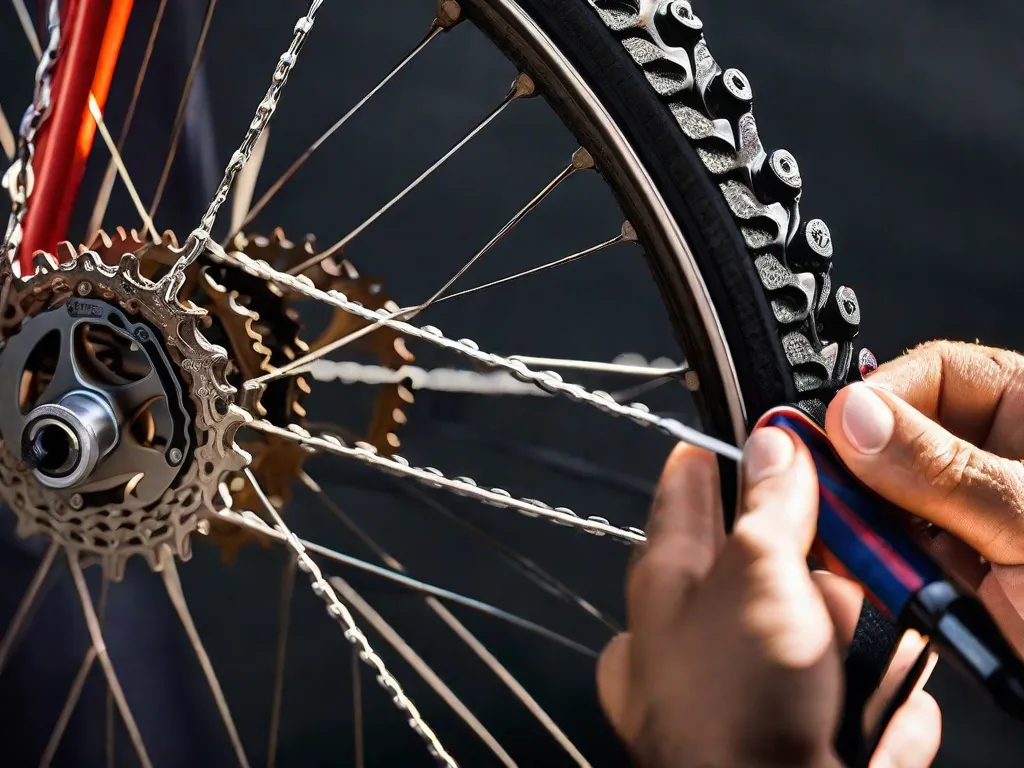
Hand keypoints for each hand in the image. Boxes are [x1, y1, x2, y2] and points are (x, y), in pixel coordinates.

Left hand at [597, 429, 939, 766]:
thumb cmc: (735, 707)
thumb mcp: (758, 576)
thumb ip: (768, 508)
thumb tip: (772, 445)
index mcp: (664, 589)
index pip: (678, 503)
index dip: (702, 463)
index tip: (715, 438)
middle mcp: (687, 644)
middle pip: (759, 572)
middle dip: (809, 565)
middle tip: (838, 557)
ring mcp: (735, 698)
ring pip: (809, 641)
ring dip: (851, 642)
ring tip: (867, 653)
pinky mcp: (783, 743)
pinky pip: (841, 707)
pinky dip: (870, 706)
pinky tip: (881, 714)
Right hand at [826, 341, 1023, 649]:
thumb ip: (943, 470)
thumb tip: (857, 419)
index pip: (935, 373)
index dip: (879, 400)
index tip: (837, 437)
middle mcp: (1005, 457)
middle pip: (901, 435)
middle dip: (864, 472)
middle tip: (835, 502)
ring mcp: (981, 513)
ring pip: (891, 496)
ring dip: (869, 524)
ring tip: (859, 549)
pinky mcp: (964, 566)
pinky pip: (901, 549)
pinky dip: (883, 563)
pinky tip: (878, 574)